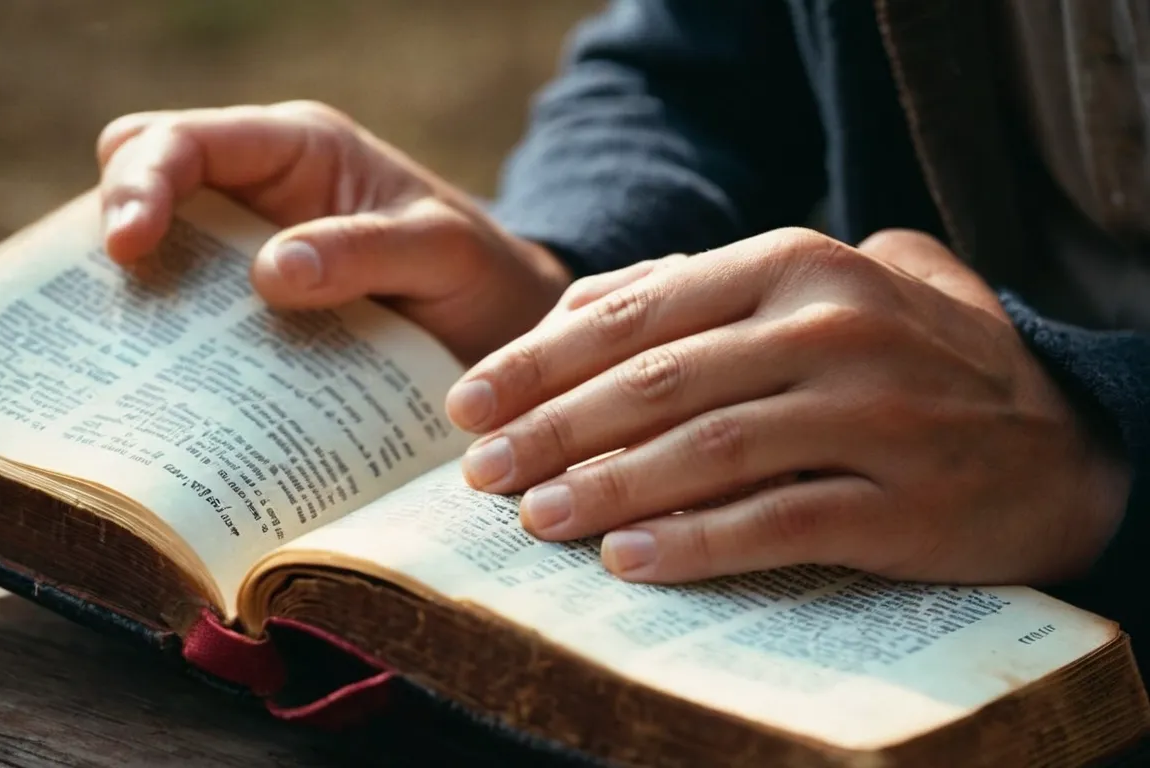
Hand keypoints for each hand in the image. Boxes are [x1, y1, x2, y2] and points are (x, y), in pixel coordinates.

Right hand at [96, 102, 569, 362]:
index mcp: (296, 150)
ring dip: (141, 301)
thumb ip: (364, 250)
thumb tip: (269, 273)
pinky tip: (174, 392)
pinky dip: (178, 352)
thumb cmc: (478, 271)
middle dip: (120, 230)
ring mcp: (249, 258)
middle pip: (145, 187)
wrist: (503, 328)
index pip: (185, 140)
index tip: (129, 244)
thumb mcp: (440, 250)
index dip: (142, 181)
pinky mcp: (254, 319)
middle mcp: (258, 196)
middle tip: (123, 298)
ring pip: (160, 261)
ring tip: (129, 354)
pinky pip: (195, 325)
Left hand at [445, 228, 1130, 585]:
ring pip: (710, 451)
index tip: (468, 402)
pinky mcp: (907, 499)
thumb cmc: (901, 357)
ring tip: (534, 519)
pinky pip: (781, 521)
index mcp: (795, 264)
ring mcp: (876, 411)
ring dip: (608, 488)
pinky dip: (698, 543)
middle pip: (658, 382)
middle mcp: (833, 326)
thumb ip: (695, 290)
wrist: (1058, 433)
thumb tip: (572, 312)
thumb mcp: (810, 291)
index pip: (636, 311)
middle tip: (481, 472)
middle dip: (552, 429)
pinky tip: (629, 561)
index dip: (539, 360)